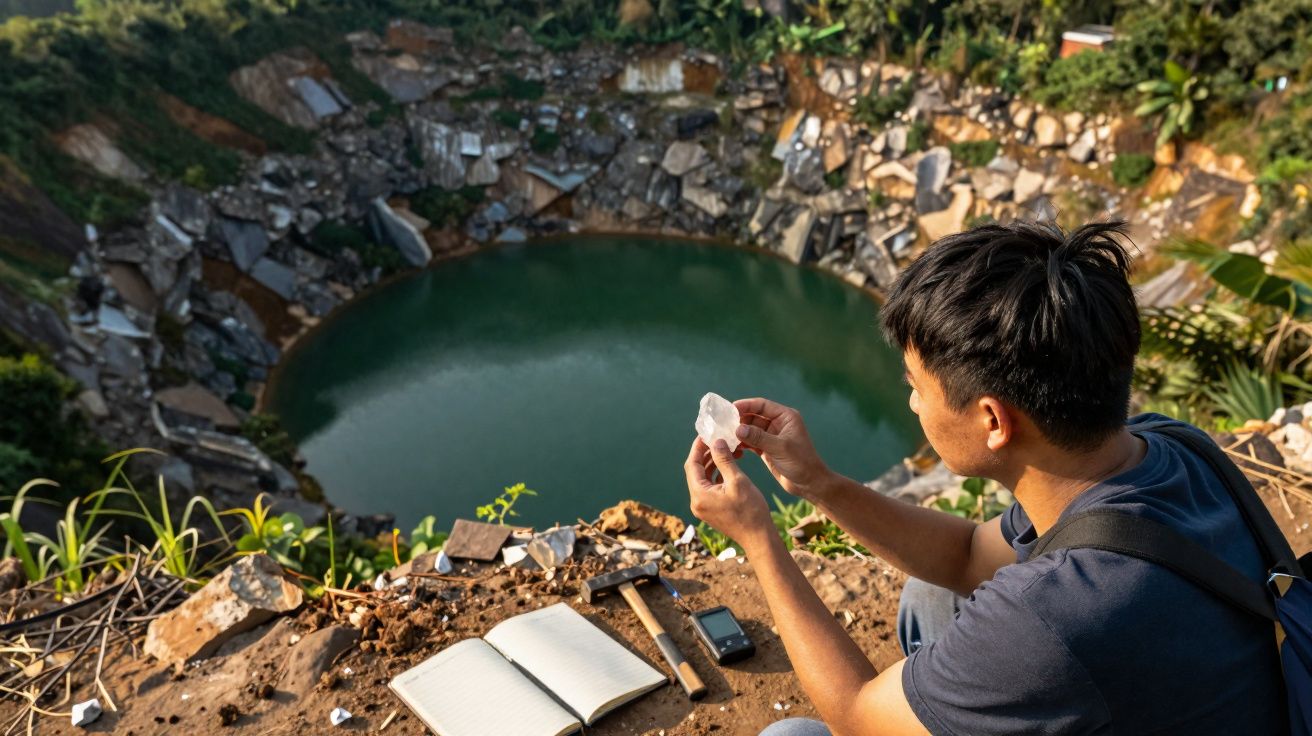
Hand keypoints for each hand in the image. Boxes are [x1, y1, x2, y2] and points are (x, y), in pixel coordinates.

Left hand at [683, 437, 775, 551]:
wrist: (759, 538)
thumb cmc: (751, 511)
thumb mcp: (738, 481)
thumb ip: (724, 460)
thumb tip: (716, 441)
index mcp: (699, 495)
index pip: (692, 465)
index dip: (698, 448)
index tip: (705, 434)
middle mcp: (696, 502)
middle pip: (696, 472)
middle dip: (706, 455)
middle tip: (716, 439)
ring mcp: (703, 508)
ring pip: (704, 479)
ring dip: (713, 464)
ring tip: (725, 450)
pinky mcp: (711, 510)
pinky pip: (710, 488)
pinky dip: (717, 476)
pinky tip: (728, 466)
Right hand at [733, 397, 832, 500]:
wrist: (809, 484)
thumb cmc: (801, 462)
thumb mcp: (780, 448)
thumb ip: (759, 437)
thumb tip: (738, 428)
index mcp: (786, 417)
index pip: (761, 405)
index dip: (745, 405)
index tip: (729, 410)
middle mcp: (778, 424)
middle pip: (753, 416)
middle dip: (738, 419)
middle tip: (721, 424)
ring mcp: (771, 436)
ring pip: (750, 429)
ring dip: (738, 432)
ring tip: (723, 436)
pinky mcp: (766, 448)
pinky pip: (750, 442)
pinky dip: (741, 444)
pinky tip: (732, 447)